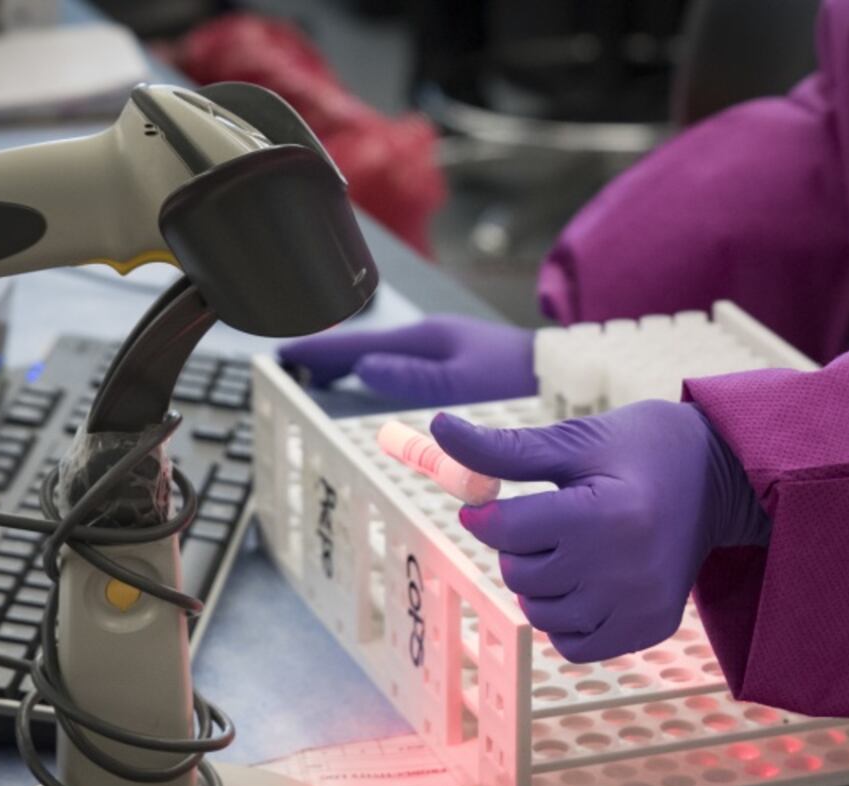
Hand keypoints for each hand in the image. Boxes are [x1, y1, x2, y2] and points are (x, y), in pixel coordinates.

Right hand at [277, 315, 534, 405]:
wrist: (564, 373)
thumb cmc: (519, 379)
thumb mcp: (464, 382)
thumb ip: (414, 377)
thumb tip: (365, 368)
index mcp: (426, 339)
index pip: (358, 344)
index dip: (320, 351)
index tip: (283, 355)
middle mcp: (431, 339)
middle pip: (365, 345)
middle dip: (328, 355)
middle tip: (292, 365)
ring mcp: (444, 348)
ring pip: (383, 354)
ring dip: (351, 363)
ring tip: (321, 374)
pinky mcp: (457, 361)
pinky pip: (401, 364)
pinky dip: (377, 370)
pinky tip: (374, 383)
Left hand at [431, 401, 769, 661]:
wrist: (719, 477)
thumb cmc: (638, 450)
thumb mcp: (574, 441)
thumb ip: (503, 449)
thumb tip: (436, 429)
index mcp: (607, 513)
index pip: (508, 531)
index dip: (484, 516)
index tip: (487, 504)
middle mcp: (627, 568)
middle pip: (520, 575)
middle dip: (518, 547)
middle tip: (551, 519)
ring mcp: (641, 605)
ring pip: (540, 613)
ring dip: (539, 584)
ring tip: (572, 548)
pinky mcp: (650, 628)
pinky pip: (573, 645)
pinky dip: (565, 618)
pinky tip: (587, 581)